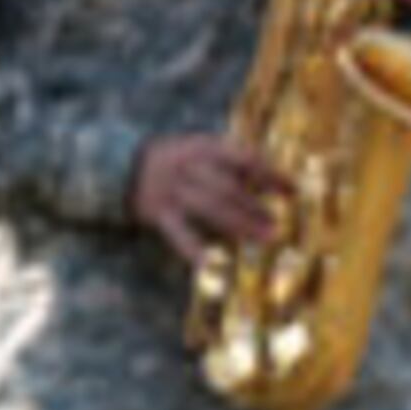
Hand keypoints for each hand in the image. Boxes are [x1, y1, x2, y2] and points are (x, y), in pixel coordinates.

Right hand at [130, 130, 286, 262]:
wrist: (118, 164)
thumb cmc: (172, 160)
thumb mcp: (198, 151)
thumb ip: (228, 164)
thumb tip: (269, 184)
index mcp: (202, 146)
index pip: (243, 159)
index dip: (270, 175)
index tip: (293, 190)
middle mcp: (188, 165)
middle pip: (229, 187)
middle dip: (256, 207)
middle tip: (277, 226)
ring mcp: (171, 189)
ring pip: (211, 208)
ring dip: (239, 225)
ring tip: (263, 238)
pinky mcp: (155, 212)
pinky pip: (177, 232)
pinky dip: (192, 248)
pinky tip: (209, 263)